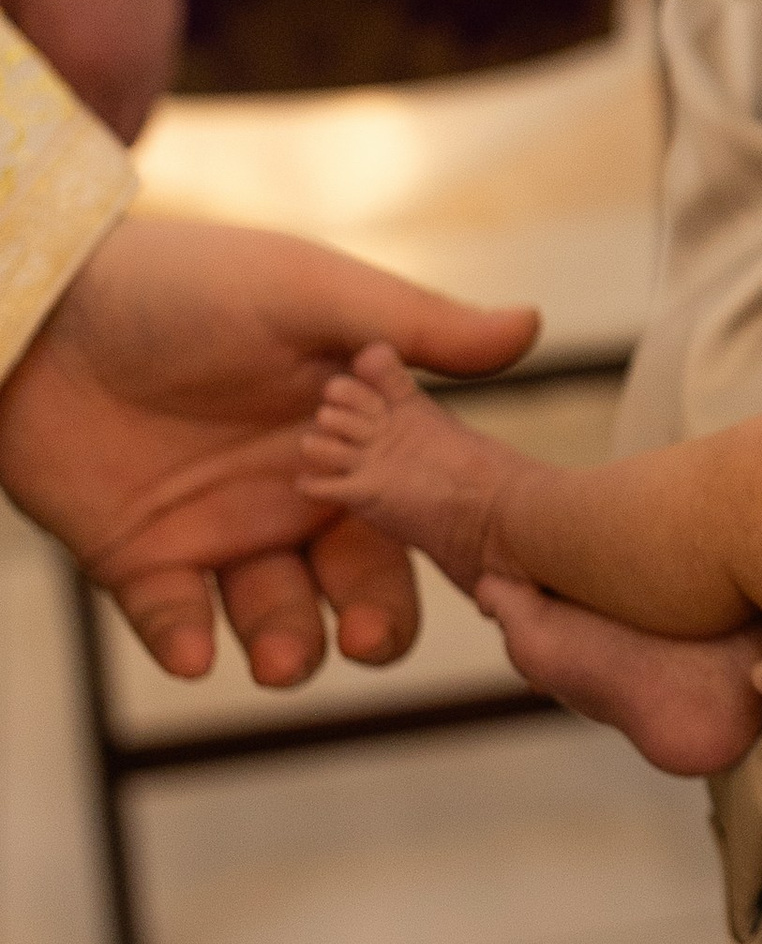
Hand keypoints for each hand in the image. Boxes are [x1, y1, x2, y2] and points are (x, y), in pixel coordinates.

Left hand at [0, 212, 535, 681]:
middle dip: (372, 622)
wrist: (38, 303)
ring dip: (286, 646)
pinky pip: (175, 622)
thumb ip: (413, 325)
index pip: (418, 507)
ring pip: (276, 618)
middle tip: (363, 639)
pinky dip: (187, 644)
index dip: (443, 545)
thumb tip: (531, 325)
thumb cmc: (180, 283)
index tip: (464, 574)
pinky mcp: (140, 560)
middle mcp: (293, 493)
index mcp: (348, 436)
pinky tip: (194, 651)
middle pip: (360, 584)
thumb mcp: (304, 292)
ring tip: (279, 661)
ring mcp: (217, 529)